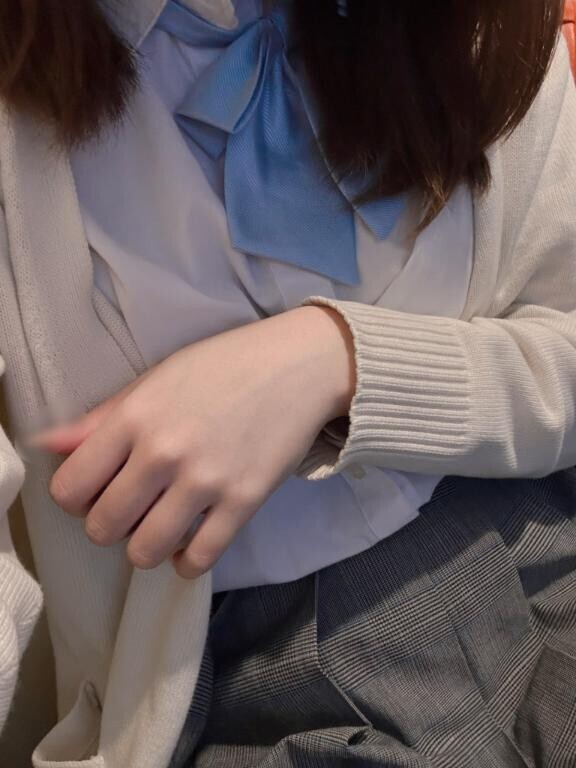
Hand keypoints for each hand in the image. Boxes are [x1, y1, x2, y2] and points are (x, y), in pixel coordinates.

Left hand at [34, 306, 354, 578]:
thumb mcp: (156, 380)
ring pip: (145, 552)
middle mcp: (164, 452)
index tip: (96, 490)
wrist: (296, 367)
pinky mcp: (244, 502)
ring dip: (146, 546)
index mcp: (134, 417)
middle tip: (132, 508)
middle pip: (103, 528)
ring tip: (160, 526)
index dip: (76, 497)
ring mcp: (206, 481)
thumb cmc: (223, 367)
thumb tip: (49, 446)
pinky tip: (191, 541)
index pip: (70, 488)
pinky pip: (198, 561)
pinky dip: (186, 561)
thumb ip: (100, 418)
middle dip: (110, 524)